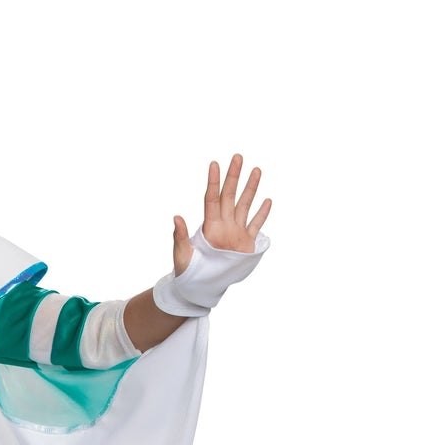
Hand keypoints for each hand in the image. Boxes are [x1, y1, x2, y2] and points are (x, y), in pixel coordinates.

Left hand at [173, 154, 271, 274]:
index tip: (214, 164)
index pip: (212, 198)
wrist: (200, 287)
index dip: (213, 182)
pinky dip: (262, 214)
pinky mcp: (246, 244)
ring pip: (245, 205)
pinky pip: (255, 225)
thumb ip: (180, 236)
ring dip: (251, 188)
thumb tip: (176, 217)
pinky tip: (267, 200)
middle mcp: (224, 225)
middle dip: (234, 176)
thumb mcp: (181, 254)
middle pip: (230, 195)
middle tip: (237, 157)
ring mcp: (236, 233)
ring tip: (257, 170)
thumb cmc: (187, 271)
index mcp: (209, 226)